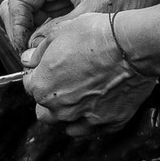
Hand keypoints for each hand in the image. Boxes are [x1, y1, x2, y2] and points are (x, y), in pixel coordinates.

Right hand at [1, 0, 159, 51]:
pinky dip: (51, 35)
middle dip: (23, 33)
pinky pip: (51, 18)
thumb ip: (59, 32)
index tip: (22, 50)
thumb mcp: (94, 16)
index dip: (16, 27)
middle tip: (30, 57)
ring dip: (37, 36)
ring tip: (45, 58)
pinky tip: (58, 50)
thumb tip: (32, 52)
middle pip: (22, 6)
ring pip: (34, 15)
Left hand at [21, 11, 155, 135]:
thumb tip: (28, 60)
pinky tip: (99, 103)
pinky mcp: (110, 123)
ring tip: (82, 95)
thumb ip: (39, 52)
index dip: (38, 75)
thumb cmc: (95, 35)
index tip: (49, 68)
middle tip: (64, 82)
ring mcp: (85, 119)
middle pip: (44, 112)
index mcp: (42, 87)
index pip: (30, 86)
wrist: (131, 47)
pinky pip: (94, 128)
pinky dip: (93, 119)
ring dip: (70, 114)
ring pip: (68, 125)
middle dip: (50, 99)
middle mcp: (60, 109)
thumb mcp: (59, 33)